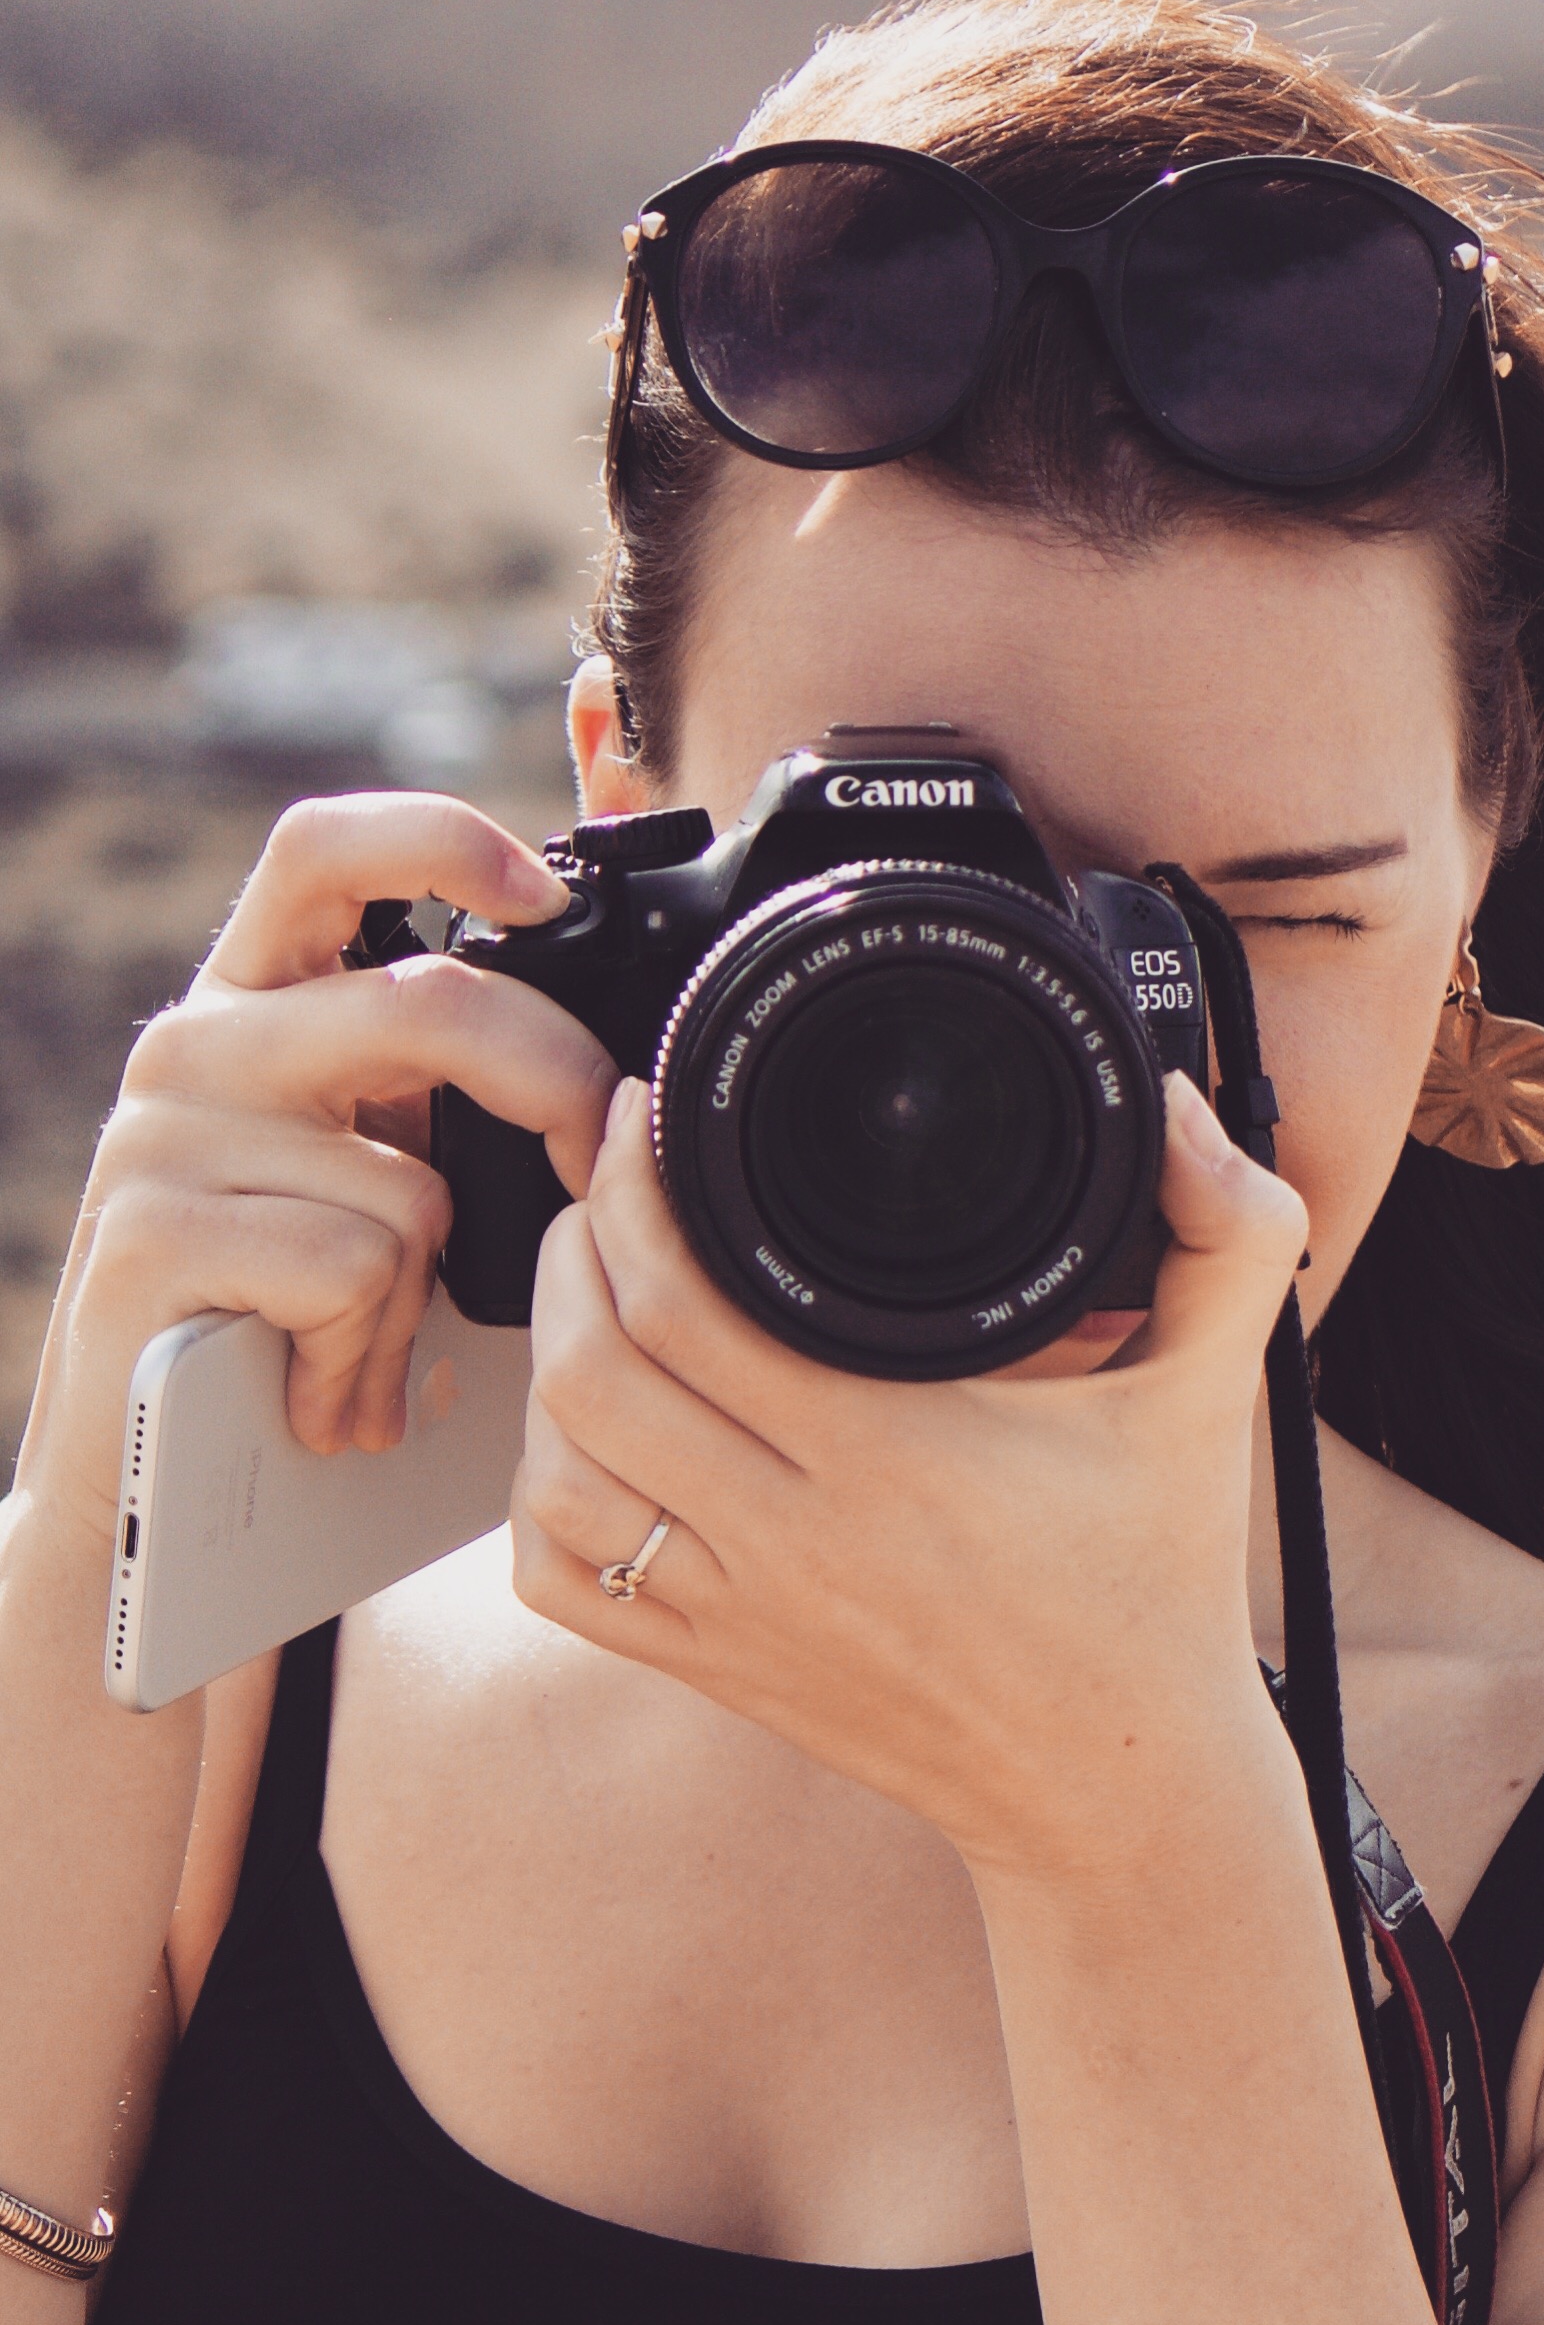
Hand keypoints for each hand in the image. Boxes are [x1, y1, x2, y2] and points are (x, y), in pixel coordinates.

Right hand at [13, 795, 618, 1560]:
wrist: (150, 1486)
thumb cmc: (293, 1318)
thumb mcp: (374, 1166)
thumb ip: (440, 1083)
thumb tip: (612, 1064)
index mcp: (255, 999)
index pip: (330, 847)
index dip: (445, 839)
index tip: (550, 897)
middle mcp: (196, 1044)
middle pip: (429, 1003)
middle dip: (553, 1087)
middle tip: (581, 1168)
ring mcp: (162, 1140)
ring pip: (412, 1178)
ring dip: (430, 1288)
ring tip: (371, 1342)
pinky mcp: (149, 1241)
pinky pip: (356, 1270)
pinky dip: (370, 1350)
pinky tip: (321, 1388)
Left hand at [509, 1071, 1313, 1889]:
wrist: (1121, 1777)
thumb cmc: (1161, 1575)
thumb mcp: (1219, 1387)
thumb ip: (1234, 1228)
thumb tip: (1175, 1106)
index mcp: (893, 1452)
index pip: (688, 1301)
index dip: (637, 1190)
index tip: (650, 1114)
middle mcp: (793, 1538)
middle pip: (590, 1373)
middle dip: (575, 1251)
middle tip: (608, 1177)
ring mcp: (740, 1614)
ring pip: (555, 1474)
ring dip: (545, 1366)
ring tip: (590, 1284)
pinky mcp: (716, 1671)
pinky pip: (564, 1581)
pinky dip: (544, 1496)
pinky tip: (584, 1434)